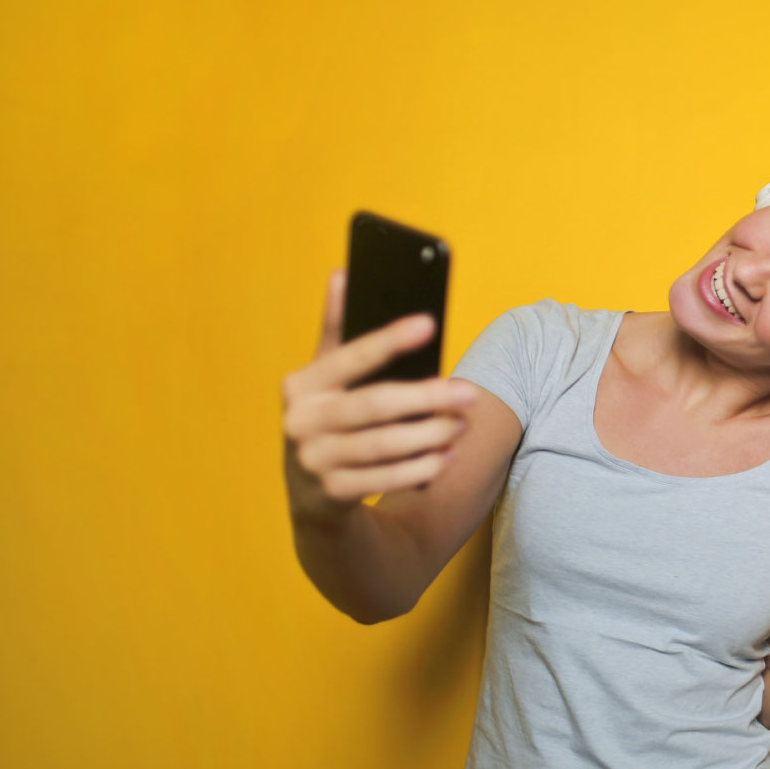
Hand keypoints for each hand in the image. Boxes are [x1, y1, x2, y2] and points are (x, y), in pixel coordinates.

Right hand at [281, 269, 475, 515]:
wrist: (310, 491)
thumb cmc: (330, 416)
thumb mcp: (325, 376)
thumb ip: (337, 330)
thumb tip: (343, 274)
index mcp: (301, 384)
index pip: (348, 355)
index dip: (388, 339)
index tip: (428, 323)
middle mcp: (300, 421)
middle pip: (373, 406)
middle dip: (426, 398)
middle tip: (469, 393)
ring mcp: (313, 460)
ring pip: (382, 446)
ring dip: (428, 435)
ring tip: (461, 425)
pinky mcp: (331, 494)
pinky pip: (382, 480)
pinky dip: (418, 469)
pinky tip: (445, 457)